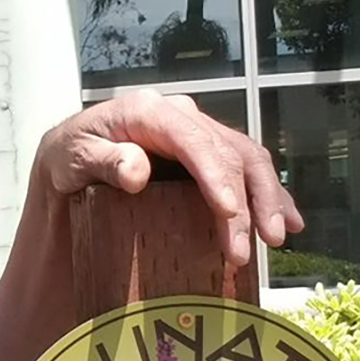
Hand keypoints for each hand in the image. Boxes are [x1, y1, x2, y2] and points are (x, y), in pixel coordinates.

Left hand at [34, 90, 303, 264]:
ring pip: (247, 159)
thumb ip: (103, 161)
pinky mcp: (208, 152)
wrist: (72, 156)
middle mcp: (182, 115)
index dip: (215, 175)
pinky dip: (271, 195)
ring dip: (268, 199)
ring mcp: (199, 132)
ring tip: (276, 239)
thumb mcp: (73, 157)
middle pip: (227, 153)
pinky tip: (289, 222)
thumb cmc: (70, 157)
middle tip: (246, 249)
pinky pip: (247, 168)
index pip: (192, 140)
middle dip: (245, 202)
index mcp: (149, 110)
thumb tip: (137, 171)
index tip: (229, 212)